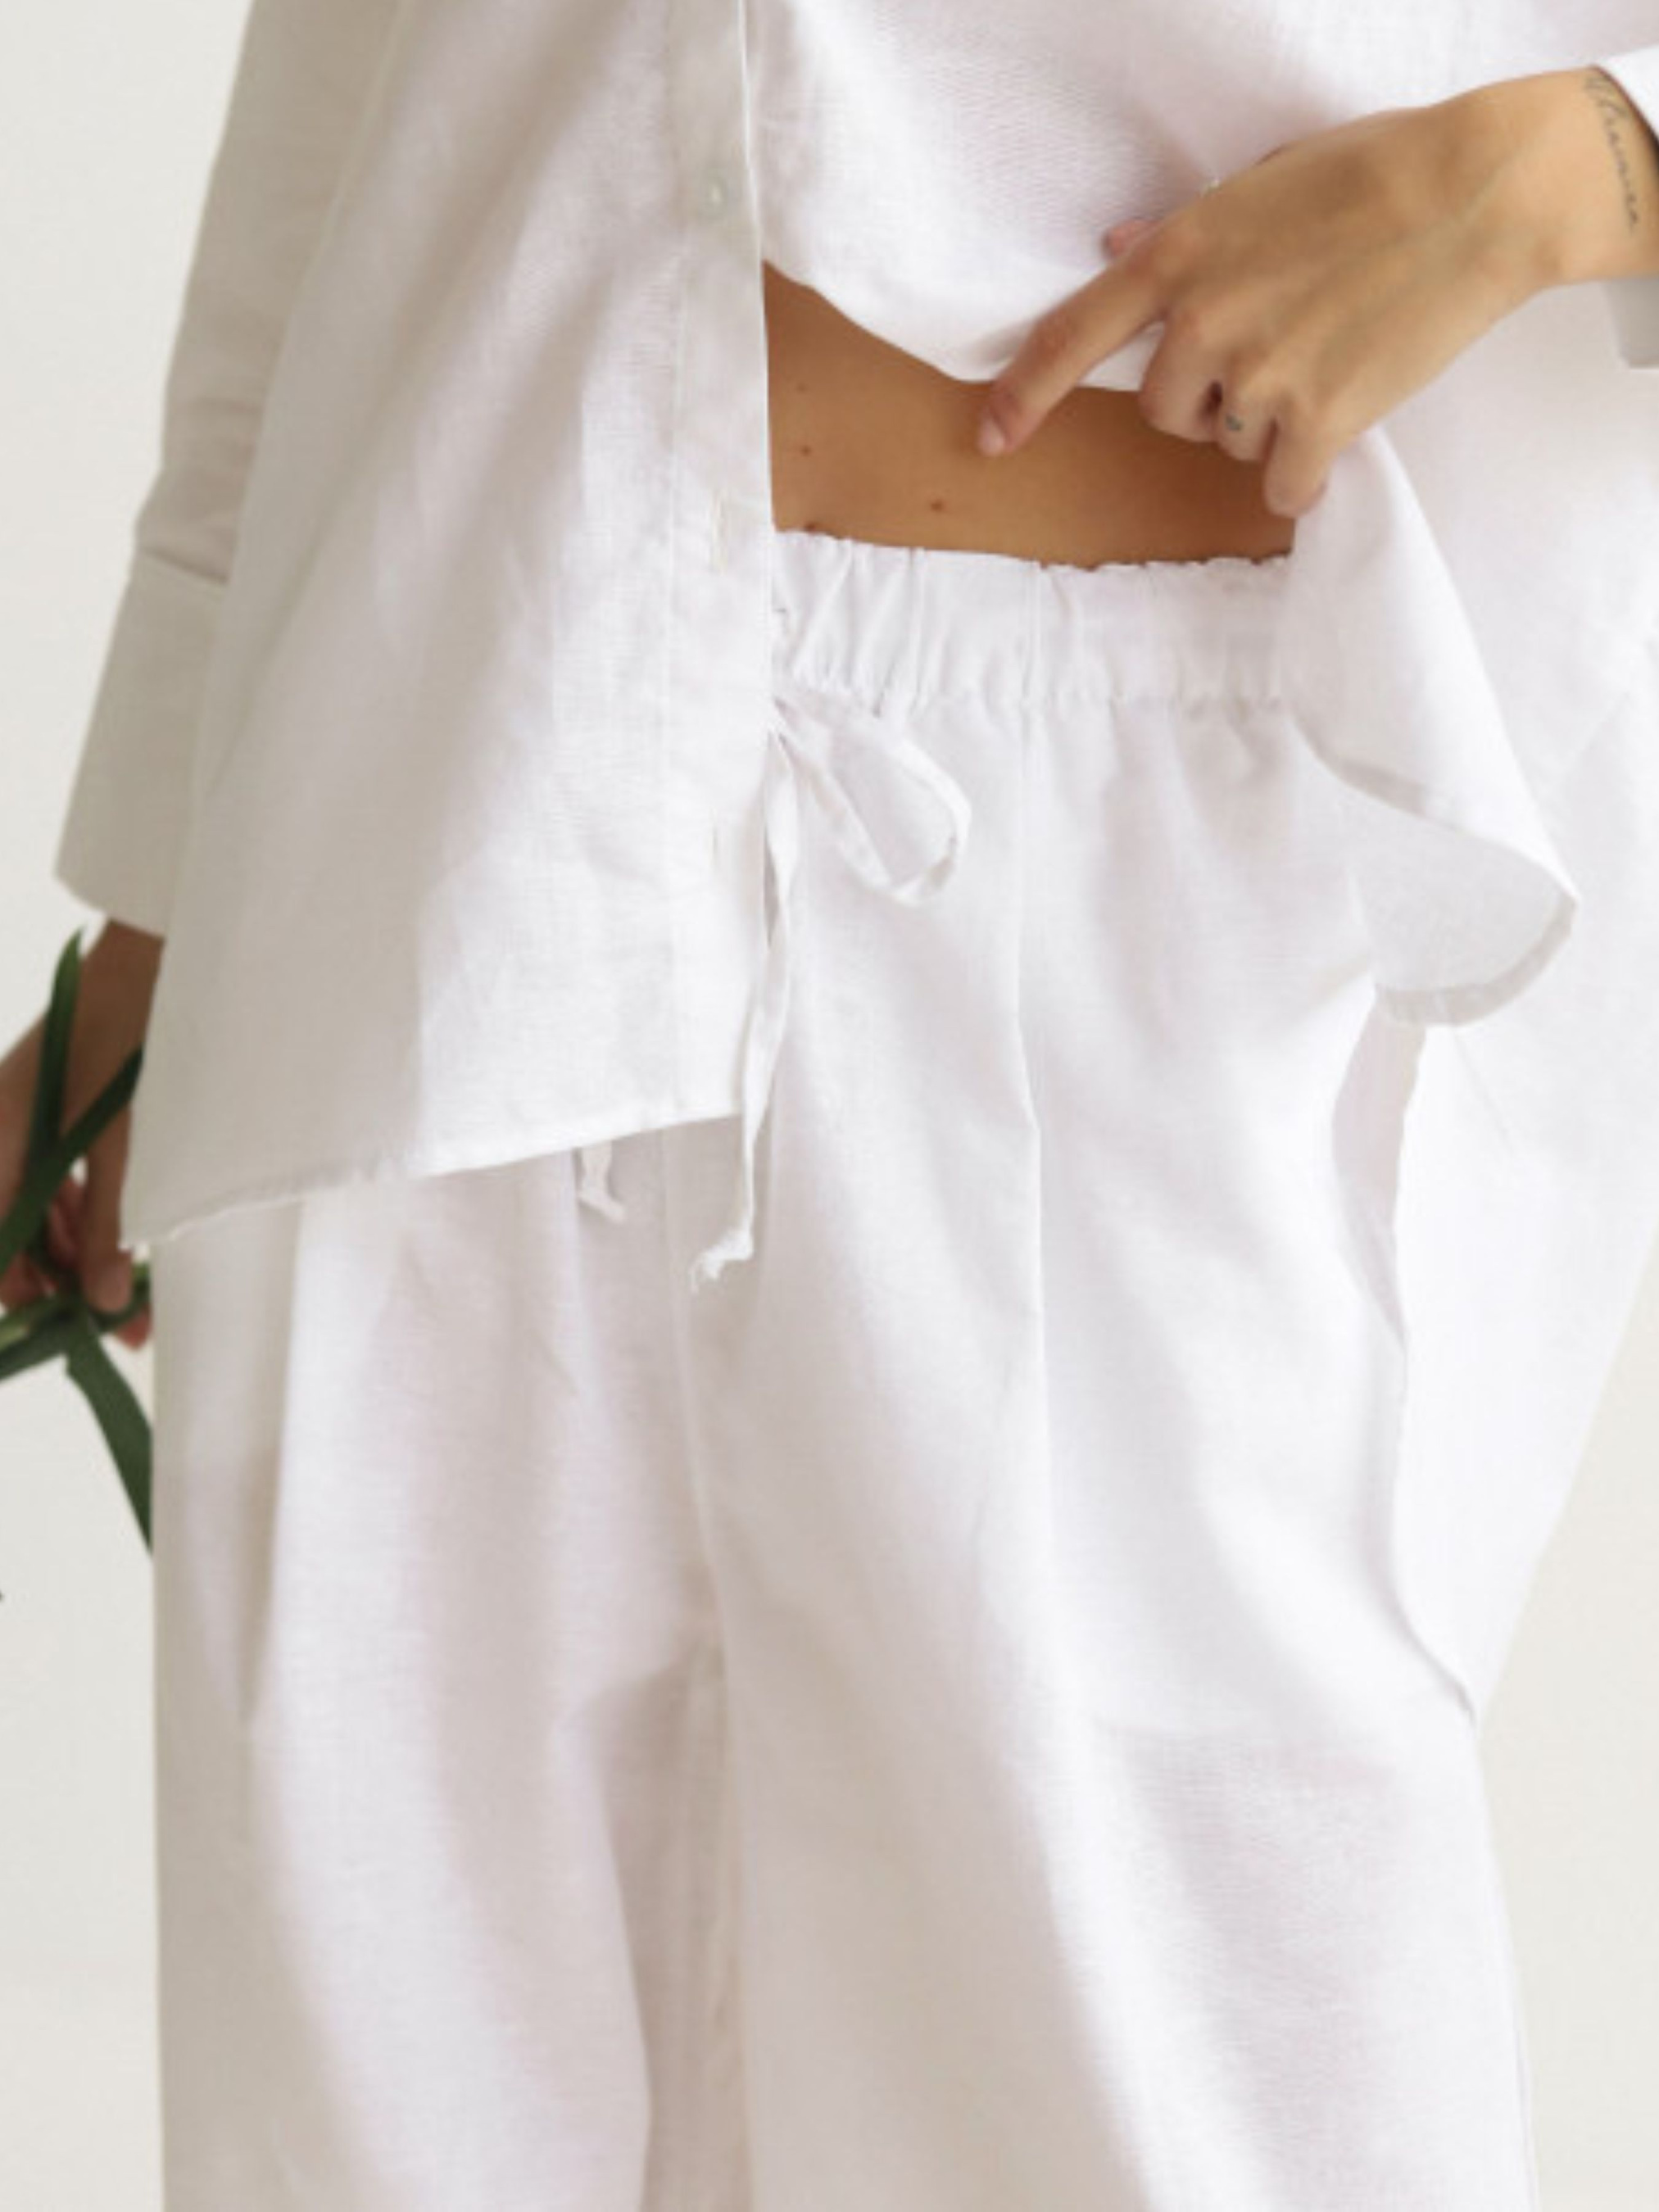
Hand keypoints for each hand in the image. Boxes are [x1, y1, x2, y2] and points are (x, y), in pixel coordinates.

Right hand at [0, 921, 162, 1350]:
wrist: (155, 959)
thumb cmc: (129, 1040)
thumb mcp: (121, 1144)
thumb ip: (107, 1225)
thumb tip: (102, 1302)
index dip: (23, 1295)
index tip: (65, 1337)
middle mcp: (0, 1135)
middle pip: (15, 1231)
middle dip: (63, 1282)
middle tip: (122, 1326)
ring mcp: (28, 1124)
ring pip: (41, 1211)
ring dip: (82, 1255)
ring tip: (136, 1299)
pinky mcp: (60, 1115)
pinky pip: (60, 1182)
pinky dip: (90, 1217)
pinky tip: (127, 1247)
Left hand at [975, 85, 1556, 520]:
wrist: (1476, 193)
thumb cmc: (1372, 172)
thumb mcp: (1259, 183)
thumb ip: (1180, 232)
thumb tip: (1117, 246)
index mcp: (1177, 260)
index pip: (1072, 338)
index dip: (1023, 394)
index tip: (992, 436)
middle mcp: (1203, 325)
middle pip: (1163, 409)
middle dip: (1204, 399)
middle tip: (1272, 351)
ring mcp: (1258, 378)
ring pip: (1229, 443)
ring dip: (1266, 424)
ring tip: (1328, 356)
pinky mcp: (1318, 422)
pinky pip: (1281, 488)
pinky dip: (1304, 477)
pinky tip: (1336, 433)